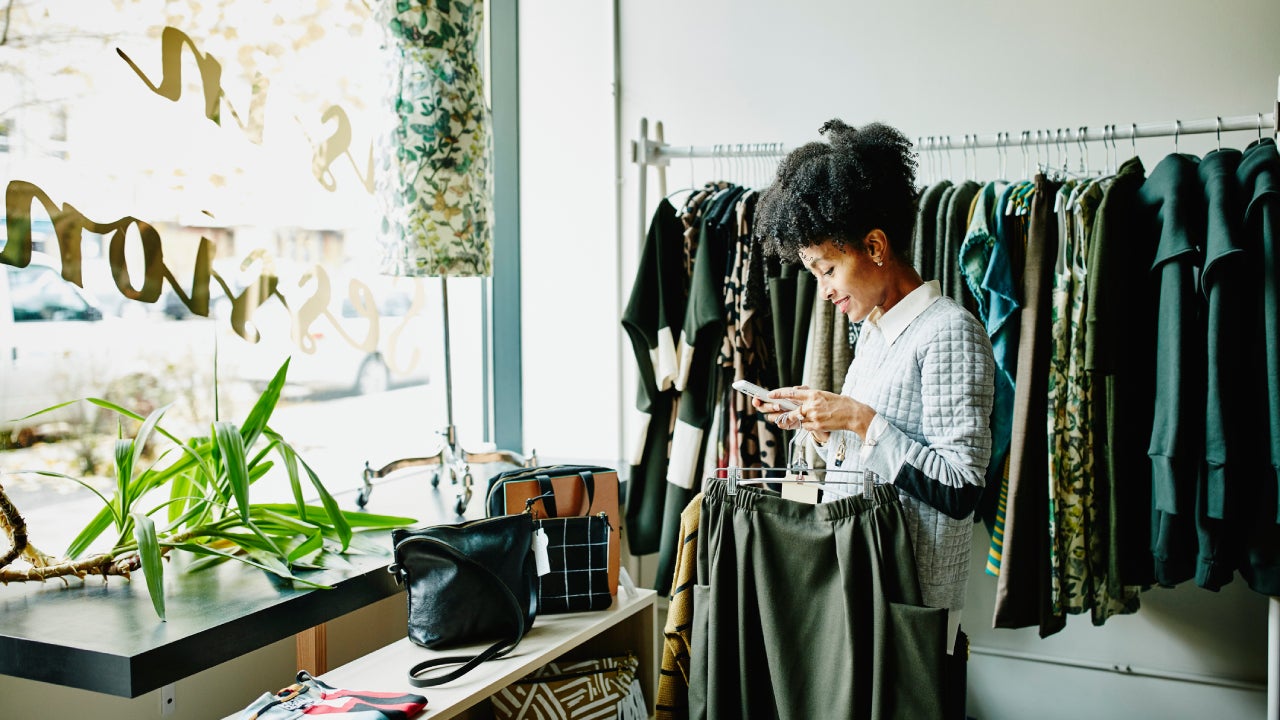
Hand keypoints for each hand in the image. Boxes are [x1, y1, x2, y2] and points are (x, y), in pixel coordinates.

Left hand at [752, 385, 875, 438]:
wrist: (852, 413)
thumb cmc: (839, 403)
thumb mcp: (823, 394)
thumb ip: (809, 396)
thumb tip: (796, 394)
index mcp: (813, 394)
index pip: (791, 393)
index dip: (779, 394)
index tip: (770, 394)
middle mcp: (812, 405)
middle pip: (791, 410)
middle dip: (782, 412)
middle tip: (773, 412)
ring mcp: (814, 416)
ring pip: (796, 419)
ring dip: (793, 420)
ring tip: (794, 419)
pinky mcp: (817, 426)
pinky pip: (805, 426)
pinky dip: (805, 425)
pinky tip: (813, 423)